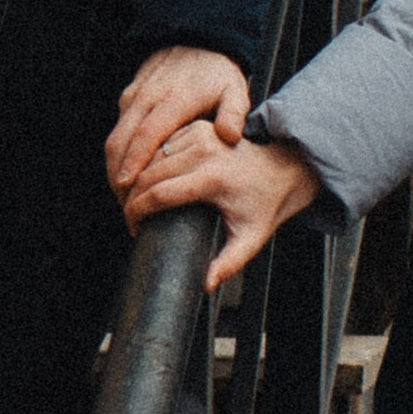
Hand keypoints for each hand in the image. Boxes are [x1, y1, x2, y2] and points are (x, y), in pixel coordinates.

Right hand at [107, 46, 248, 212]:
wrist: (197, 40)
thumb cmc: (218, 73)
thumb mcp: (235, 90)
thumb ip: (234, 114)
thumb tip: (229, 137)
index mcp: (174, 99)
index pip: (147, 134)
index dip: (135, 162)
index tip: (128, 187)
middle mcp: (148, 97)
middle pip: (122, 141)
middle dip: (118, 176)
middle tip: (127, 206)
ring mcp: (135, 96)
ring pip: (115, 137)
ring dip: (115, 168)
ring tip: (125, 198)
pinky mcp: (129, 97)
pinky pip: (118, 130)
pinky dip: (118, 155)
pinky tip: (127, 175)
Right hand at [126, 125, 321, 284]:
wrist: (283, 170)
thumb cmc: (265, 206)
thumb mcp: (250, 239)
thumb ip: (229, 264)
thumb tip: (206, 286)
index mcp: (213, 178)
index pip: (158, 193)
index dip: (137, 212)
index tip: (133, 228)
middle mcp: (205, 151)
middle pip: (148, 173)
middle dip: (130, 197)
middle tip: (129, 218)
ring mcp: (201, 135)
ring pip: (151, 156)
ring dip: (136, 177)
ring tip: (132, 201)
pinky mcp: (198, 128)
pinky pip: (162, 144)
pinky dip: (148, 161)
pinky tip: (144, 180)